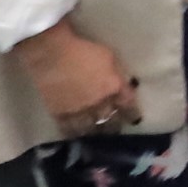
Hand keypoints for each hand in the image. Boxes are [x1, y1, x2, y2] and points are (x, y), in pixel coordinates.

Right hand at [14, 22, 141, 135]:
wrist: (52, 53)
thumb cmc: (84, 49)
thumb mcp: (110, 57)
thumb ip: (118, 74)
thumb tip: (124, 86)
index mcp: (114, 87)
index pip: (128, 106)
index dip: (132, 115)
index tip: (134, 120)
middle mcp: (99, 103)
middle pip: (110, 121)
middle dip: (114, 127)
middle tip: (115, 131)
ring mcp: (79, 110)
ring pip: (90, 129)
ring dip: (95, 133)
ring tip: (97, 137)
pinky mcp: (60, 113)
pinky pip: (68, 128)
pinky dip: (73, 133)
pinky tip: (76, 136)